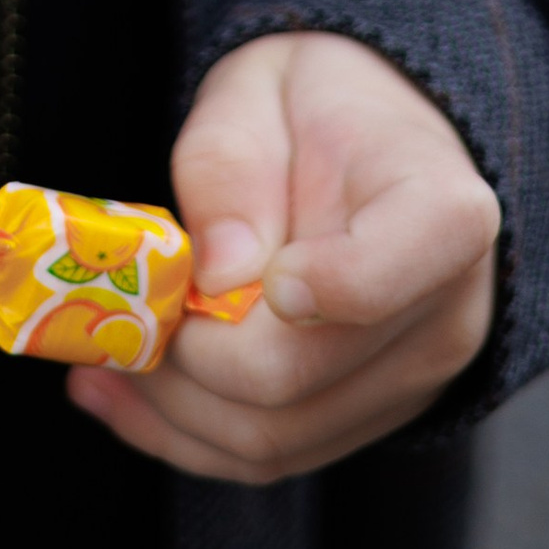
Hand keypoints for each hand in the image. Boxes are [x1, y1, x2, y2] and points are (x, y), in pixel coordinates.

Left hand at [69, 33, 498, 483]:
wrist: (373, 136)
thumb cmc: (315, 102)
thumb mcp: (257, 93)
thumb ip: (231, 170)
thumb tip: (217, 275)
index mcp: (442, 215)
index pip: (379, 280)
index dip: (297, 291)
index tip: (219, 274)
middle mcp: (445, 315)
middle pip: (297, 379)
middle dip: (186, 358)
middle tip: (116, 316)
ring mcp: (411, 379)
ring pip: (276, 438)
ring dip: (172, 411)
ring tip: (103, 357)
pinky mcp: (367, 415)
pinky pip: (273, 454)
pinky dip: (187, 437)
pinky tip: (127, 395)